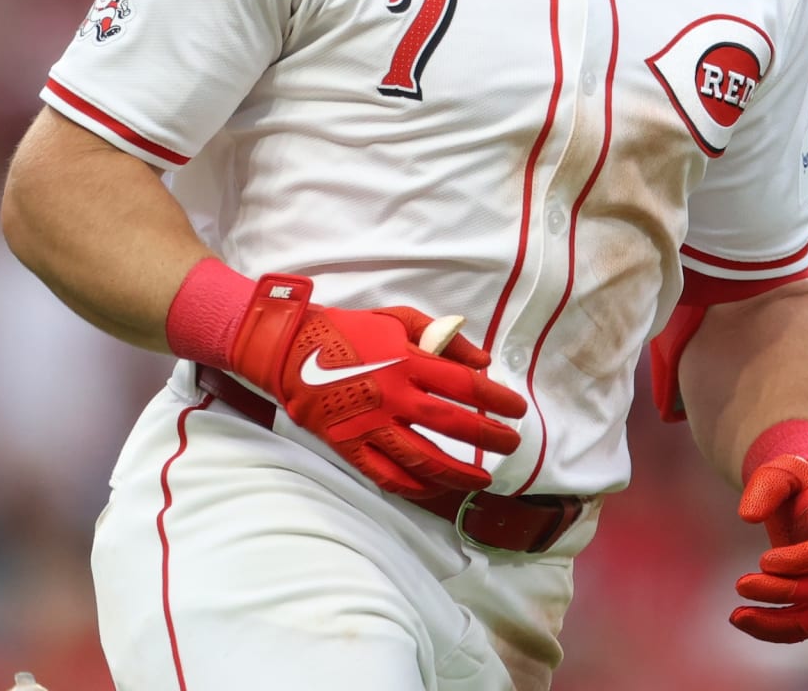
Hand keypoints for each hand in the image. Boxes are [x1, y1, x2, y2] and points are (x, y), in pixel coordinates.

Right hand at [227, 274, 527, 499]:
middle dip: (488, 437)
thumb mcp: (398, 319)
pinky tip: (435, 488)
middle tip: (511, 443)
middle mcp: (392, 395)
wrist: (291, 350)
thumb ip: (443, 337)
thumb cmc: (350, 331)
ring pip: (422, 458)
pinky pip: (387, 475)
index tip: (517, 409)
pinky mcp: (350, 446)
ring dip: (458, 472)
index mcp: (406, 360)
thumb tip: (484, 362)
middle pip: (451, 424)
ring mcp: (369, 424)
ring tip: (482, 479)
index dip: (497, 400)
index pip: (465, 385)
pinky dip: (414, 486)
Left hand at [730, 454, 807, 642]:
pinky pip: (807, 627)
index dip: (798, 561)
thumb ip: (766, 486)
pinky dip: (777, 630)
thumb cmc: (800, 488)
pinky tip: (747, 621)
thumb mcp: (783, 471)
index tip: (763, 561)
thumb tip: (748, 516)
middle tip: (741, 584)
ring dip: (776, 623)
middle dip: (781, 592)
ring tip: (737, 615)